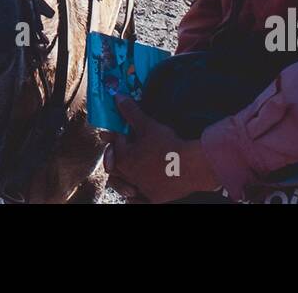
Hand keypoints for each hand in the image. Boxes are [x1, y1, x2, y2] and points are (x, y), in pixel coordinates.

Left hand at [104, 96, 219, 202]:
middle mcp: (129, 176)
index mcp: (123, 158)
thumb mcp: (147, 125)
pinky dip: (135, 197)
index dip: (110, 137)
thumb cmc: (168, 145)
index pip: (113, 146)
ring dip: (120, 179)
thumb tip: (117, 97)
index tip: (105, 134)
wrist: (191, 167)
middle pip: (115, 167)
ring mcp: (141, 188)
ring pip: (123, 185)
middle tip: (112, 153)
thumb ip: (130, 112)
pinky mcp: (154, 198)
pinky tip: (134, 193)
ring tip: (120, 173)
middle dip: (113, 158)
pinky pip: (138, 200)